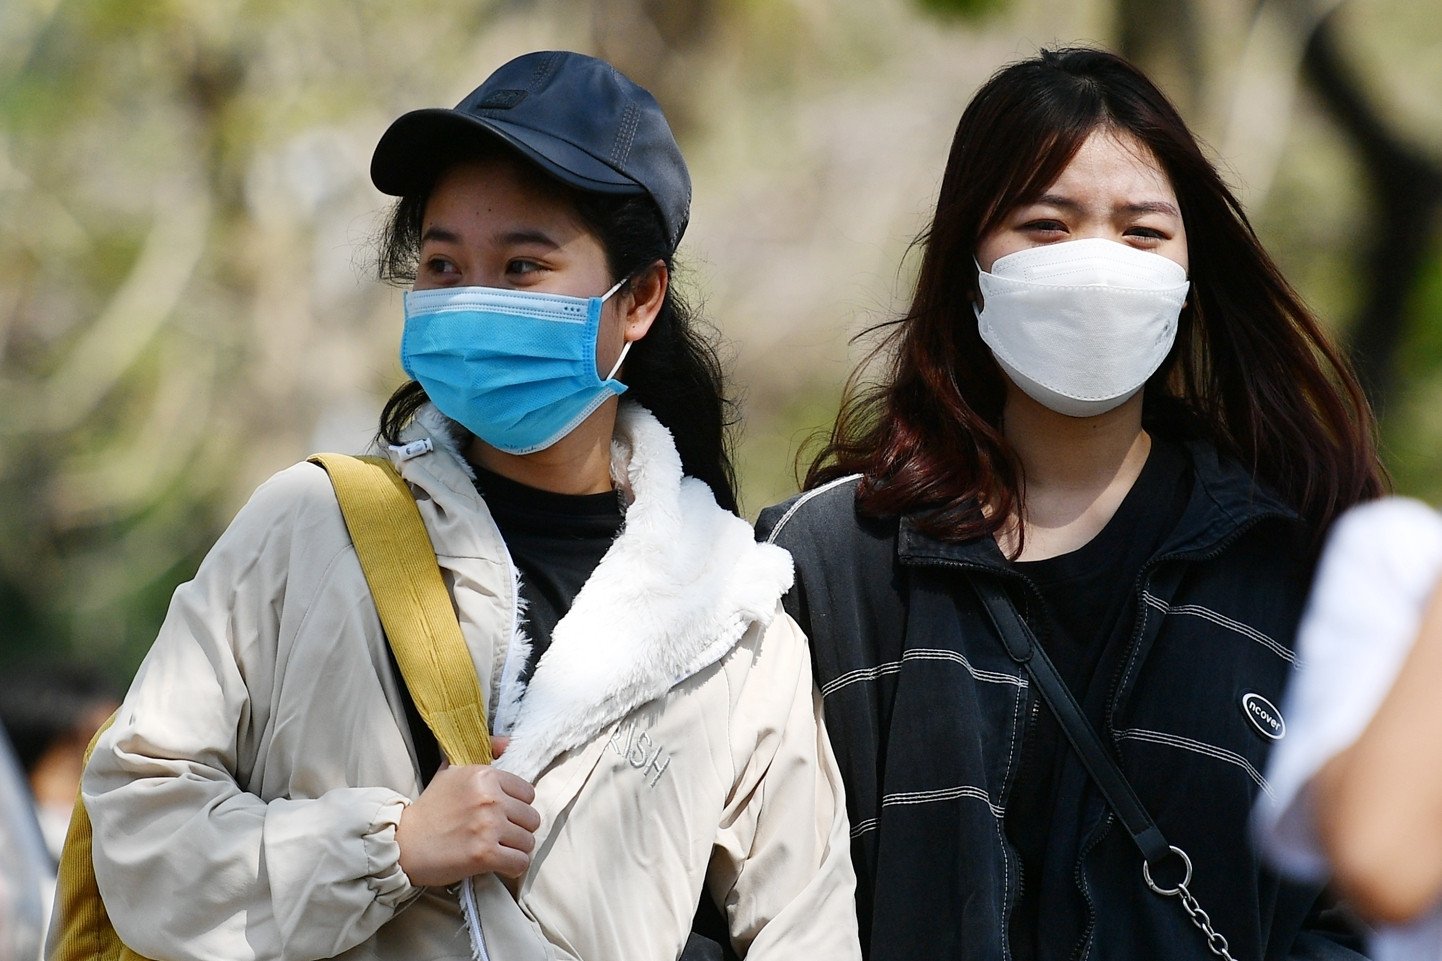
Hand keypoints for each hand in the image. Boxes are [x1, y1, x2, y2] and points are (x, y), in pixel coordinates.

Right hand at [396, 756, 538, 884]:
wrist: (404, 843)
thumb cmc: (430, 809)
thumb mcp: (452, 770)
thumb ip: (482, 754)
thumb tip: (507, 742)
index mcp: (484, 776)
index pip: (528, 793)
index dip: (517, 805)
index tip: (503, 814)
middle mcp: (490, 798)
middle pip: (531, 818)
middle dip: (518, 828)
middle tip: (499, 834)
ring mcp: (488, 827)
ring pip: (528, 841)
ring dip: (516, 848)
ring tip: (498, 848)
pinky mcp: (485, 855)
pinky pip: (520, 862)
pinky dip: (512, 866)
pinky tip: (499, 863)